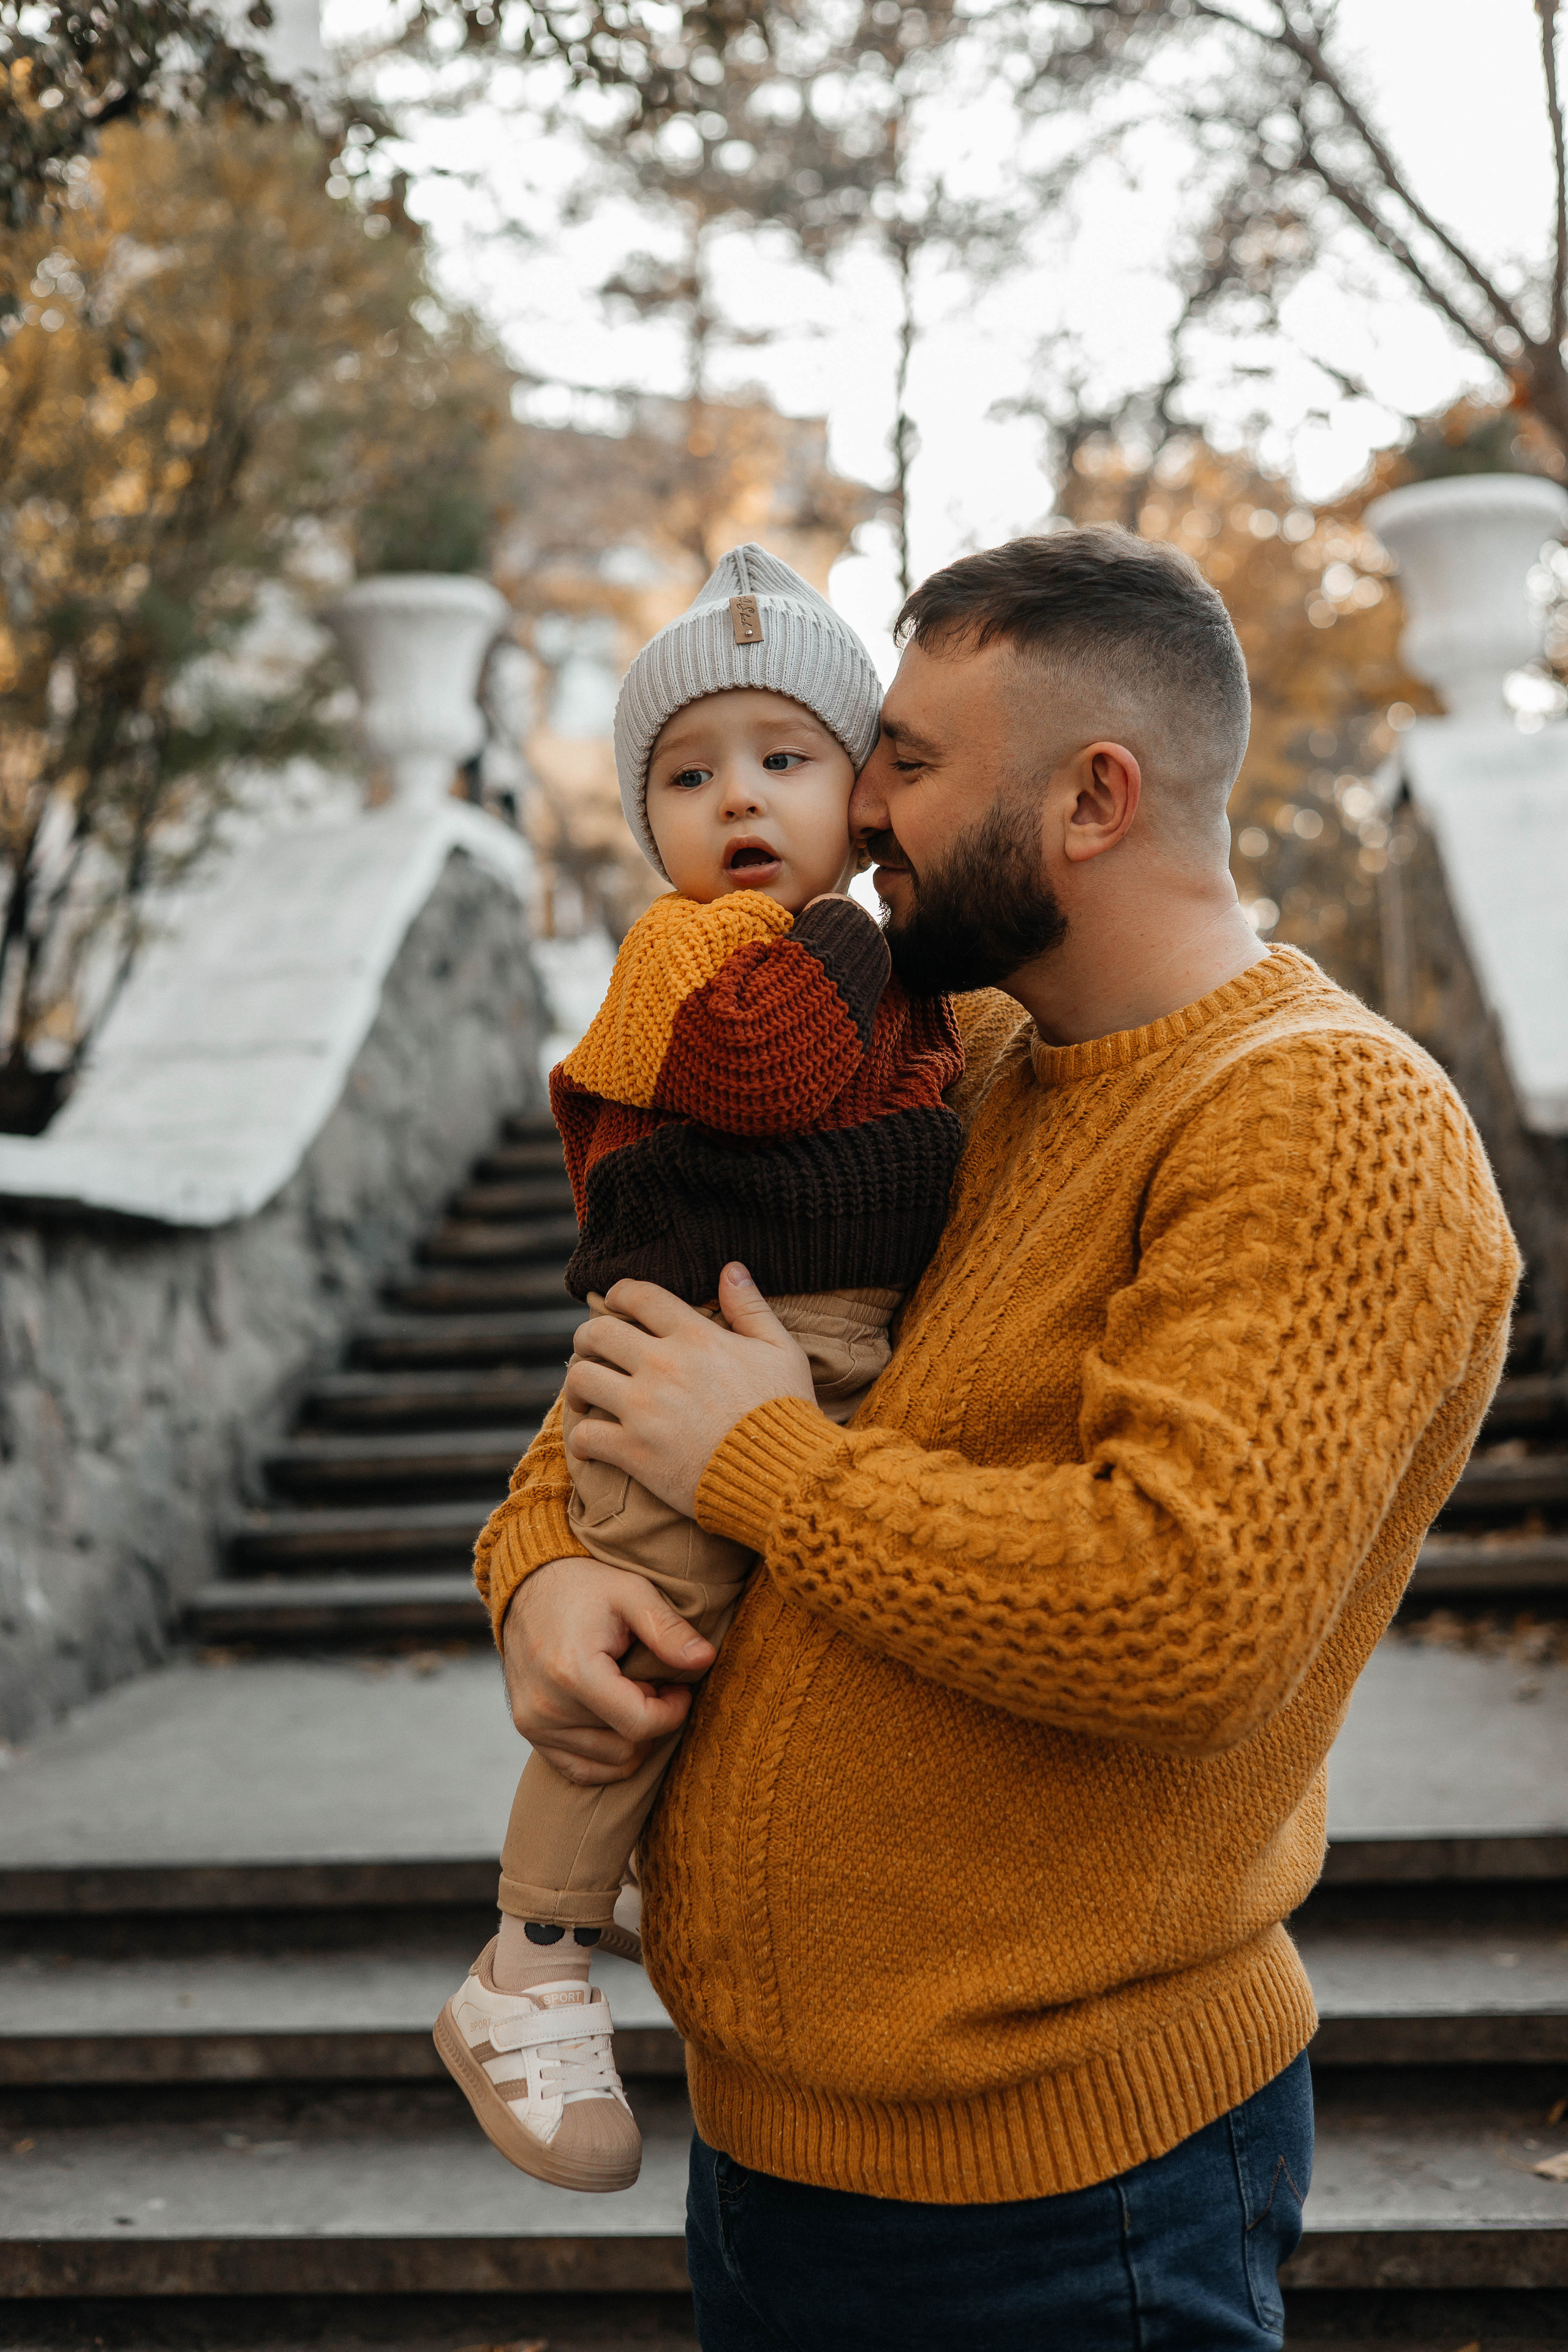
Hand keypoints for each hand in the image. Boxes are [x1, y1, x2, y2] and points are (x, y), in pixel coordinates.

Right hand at [501, 1556, 716, 1784]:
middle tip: (653, 1683)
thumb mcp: (632, 1593)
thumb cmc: (584, 1588)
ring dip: (632, 1737)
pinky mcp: (530, 1731)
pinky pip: (580, 1770)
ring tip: (630, 1694)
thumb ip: (668, 1629)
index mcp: (573, 1672)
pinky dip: (608, 1756)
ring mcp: (534, 1724)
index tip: (679, 1687)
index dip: (673, 1712)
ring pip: (610, 1762)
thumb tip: (706, 1659)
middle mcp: (547, 1707)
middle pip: (627, 1746)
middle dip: (653, 1720)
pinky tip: (616, 1720)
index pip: (640, 1724)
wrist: (528, 1588)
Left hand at [563, 1263, 815, 1516]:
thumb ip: (750, 1307)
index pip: (641, 1297)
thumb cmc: (785, 1412)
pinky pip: (585, 1436)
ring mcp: (644, 1409)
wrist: (782, 1476)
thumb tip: (730, 1268)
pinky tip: (590, 1442)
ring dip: (577, 1385)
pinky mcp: (635, 1452)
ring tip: (583, 1395)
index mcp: (695, 1337)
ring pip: (581, 1379)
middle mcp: (663, 1366)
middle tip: (590, 1349)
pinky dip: (581, 1439)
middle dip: (587, 1337)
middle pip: (597, 1333)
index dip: (620, 1292)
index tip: (612, 1299)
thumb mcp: (781, 1350)